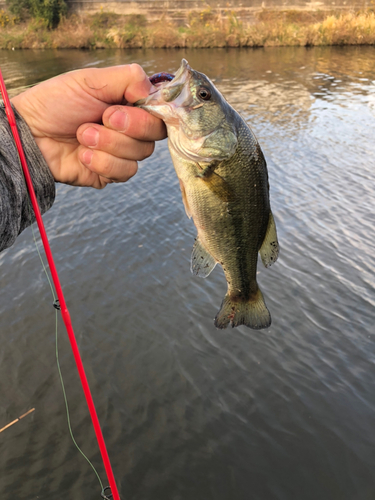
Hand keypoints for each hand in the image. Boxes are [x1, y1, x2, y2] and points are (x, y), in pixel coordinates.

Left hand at [11, 65, 165, 188]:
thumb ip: (128, 78)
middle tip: (103, 118)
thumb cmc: (56, 103)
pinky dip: (102, 162)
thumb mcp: (91, 80)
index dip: (149, 113)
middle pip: (155, 133)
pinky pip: (125, 172)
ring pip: (140, 154)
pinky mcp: (111, 174)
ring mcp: (122, 152)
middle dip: (128, 127)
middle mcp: (130, 129)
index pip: (160, 111)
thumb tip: (152, 90)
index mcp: (129, 104)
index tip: (127, 105)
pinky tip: (83, 155)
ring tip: (82, 135)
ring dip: (108, 144)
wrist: (30, 134)